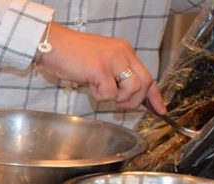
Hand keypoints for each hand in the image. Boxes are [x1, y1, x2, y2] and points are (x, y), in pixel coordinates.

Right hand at [35, 23, 166, 113]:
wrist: (53, 44)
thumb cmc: (71, 55)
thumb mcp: (100, 61)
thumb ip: (114, 73)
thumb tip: (122, 94)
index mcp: (124, 51)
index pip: (147, 75)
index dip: (155, 96)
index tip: (160, 110)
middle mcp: (123, 53)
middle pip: (144, 84)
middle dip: (135, 101)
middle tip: (120, 106)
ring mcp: (113, 60)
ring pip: (132, 89)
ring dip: (117, 99)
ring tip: (101, 92)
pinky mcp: (101, 69)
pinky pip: (109, 93)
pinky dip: (99, 96)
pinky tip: (90, 86)